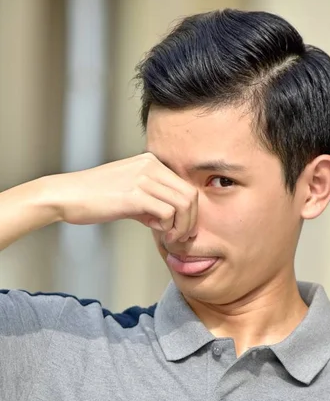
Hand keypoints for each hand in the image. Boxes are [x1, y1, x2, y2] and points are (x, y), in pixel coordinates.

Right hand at [53, 153, 197, 242]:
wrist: (67, 195)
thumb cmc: (94, 198)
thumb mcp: (128, 194)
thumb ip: (150, 203)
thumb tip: (169, 221)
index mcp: (151, 162)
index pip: (186, 186)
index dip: (191, 212)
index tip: (182, 229)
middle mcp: (150, 166)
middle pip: (191, 194)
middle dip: (191, 221)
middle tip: (180, 237)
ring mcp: (143, 179)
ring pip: (183, 204)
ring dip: (181, 227)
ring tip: (169, 238)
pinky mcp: (134, 195)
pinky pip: (168, 213)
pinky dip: (167, 228)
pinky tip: (156, 232)